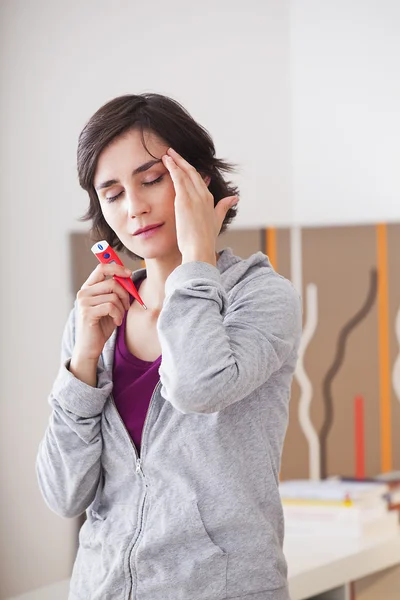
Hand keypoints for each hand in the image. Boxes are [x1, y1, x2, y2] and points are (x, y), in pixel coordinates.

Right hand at [73, 263, 131, 360]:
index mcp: (88, 287)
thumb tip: (128, 276)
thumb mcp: (110, 305)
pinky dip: (118, 315)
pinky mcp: (87, 313)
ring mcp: (83, 302)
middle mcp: (83, 292)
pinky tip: (116, 322)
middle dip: (125, 294)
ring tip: (119, 316)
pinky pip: (110, 307)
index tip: (129, 273)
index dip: (117, 267)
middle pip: (112, 282)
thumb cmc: (101, 326)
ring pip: (113, 296)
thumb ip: (115, 291)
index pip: (101, 268)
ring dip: (121, 308)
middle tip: (127, 305)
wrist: (90, 346)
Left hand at [162, 148, 237, 263]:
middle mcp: (203, 195)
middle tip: (172, 152)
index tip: (182, 163)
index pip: (199, 179)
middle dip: (182, 161)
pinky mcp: (184, 200)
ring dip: (175, 161)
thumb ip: (224, 207)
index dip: (190, 169)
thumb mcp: (217, 221)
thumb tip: (235, 198)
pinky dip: (172, 168)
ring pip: (184, 173)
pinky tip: (166, 161)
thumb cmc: (205, 240)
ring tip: (166, 154)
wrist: (199, 250)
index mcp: (210, 199)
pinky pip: (178, 178)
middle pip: (192, 172)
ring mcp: (194, 197)